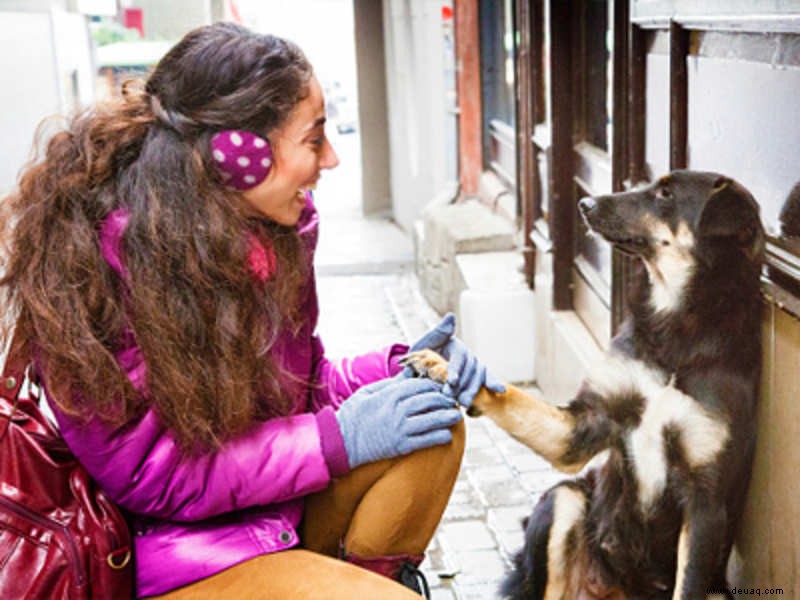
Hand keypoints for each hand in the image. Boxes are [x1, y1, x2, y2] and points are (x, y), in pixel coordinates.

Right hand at [336, 377, 461, 468]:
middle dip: (445, 399)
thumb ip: (389, 384)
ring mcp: (400, 428)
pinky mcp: (401, 446)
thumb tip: (407, 375)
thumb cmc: (352, 416)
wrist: (341, 442)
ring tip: (456, 416)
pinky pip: (427, 440)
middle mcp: (397, 410)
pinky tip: (446, 434)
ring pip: (433, 419)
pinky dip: (440, 436)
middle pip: (430, 400)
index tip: (441, 387)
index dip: (434, 385)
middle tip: (453, 400)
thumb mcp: (367, 393)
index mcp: (390, 394)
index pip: (420, 385)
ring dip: (447, 417)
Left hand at [406, 313, 505, 407]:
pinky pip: (486, 380)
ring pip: (478, 377)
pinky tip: (500, 390)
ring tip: (463, 403)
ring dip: (472, 391)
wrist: (416, 376)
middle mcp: (466, 355)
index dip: (456, 369)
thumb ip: (438, 333)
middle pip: (471, 368)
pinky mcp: (474, 379)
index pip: (459, 356)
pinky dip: (493, 383)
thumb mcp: (423, 345)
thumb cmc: (418, 359)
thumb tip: (451, 317)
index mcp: (455, 346)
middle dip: (463, 384)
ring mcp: (472, 367)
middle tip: (453, 397)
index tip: (451, 381)